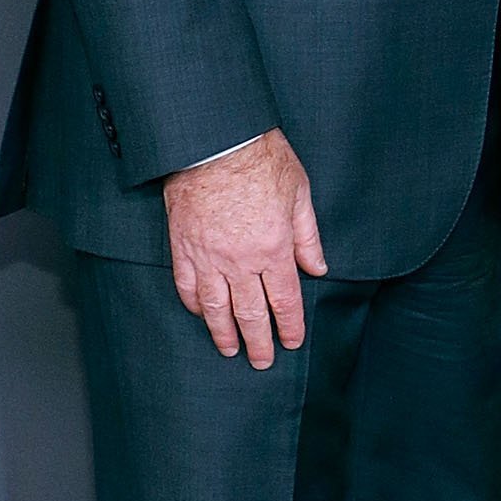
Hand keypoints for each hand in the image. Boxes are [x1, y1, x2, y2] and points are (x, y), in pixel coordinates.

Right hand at [163, 128, 325, 365]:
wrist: (215, 139)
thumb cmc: (261, 159)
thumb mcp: (299, 193)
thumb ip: (308, 236)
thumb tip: (317, 268)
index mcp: (274, 248)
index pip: (284, 301)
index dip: (288, 326)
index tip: (291, 342)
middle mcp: (241, 260)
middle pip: (250, 313)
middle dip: (258, 341)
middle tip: (261, 361)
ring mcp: (208, 256)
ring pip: (216, 307)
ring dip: (223, 333)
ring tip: (230, 350)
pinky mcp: (183, 245)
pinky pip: (186, 285)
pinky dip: (194, 304)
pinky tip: (201, 314)